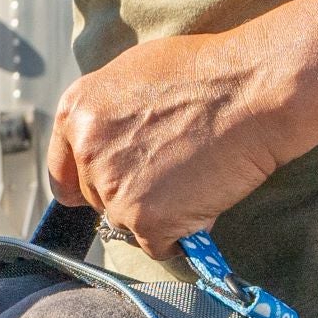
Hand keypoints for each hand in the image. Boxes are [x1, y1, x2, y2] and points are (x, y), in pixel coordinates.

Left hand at [46, 28, 311, 251]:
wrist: (253, 88)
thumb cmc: (207, 73)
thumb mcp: (136, 75)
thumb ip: (108, 114)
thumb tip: (103, 142)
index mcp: (77, 113)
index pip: (65, 174)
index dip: (92, 183)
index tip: (116, 186)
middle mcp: (87, 152)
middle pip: (99, 201)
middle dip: (133, 194)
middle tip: (176, 169)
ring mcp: (114, 188)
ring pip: (128, 225)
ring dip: (158, 215)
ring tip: (195, 177)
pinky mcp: (145, 220)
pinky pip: (158, 245)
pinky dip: (182, 233)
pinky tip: (204, 198)